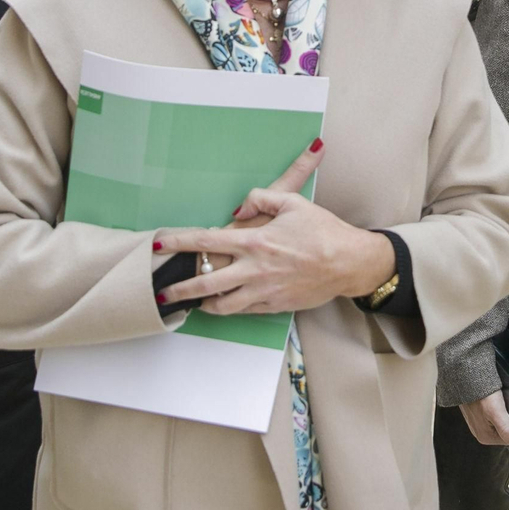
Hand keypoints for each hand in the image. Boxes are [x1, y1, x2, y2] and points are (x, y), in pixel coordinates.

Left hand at [154, 139, 396, 313]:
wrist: (349, 263)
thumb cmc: (322, 231)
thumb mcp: (292, 202)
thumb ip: (259, 199)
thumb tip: (237, 210)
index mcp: (255, 241)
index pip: (206, 241)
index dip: (178, 243)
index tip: (159, 244)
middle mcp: (254, 269)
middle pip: (206, 282)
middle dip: (180, 289)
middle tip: (162, 292)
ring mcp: (264, 291)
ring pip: (223, 305)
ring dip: (202, 304)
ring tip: (190, 303)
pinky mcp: (275, 305)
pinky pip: (244, 310)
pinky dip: (230, 308)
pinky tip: (222, 305)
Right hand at [460, 391, 508, 450]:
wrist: (466, 379)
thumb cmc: (479, 394)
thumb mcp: (496, 412)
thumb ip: (507, 430)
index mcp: (486, 437)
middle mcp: (482, 433)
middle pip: (506, 430)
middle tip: (507, 405)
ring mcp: (480, 423)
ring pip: (502, 421)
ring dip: (505, 412)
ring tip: (502, 401)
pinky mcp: (480, 414)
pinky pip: (495, 413)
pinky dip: (499, 407)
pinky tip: (497, 400)